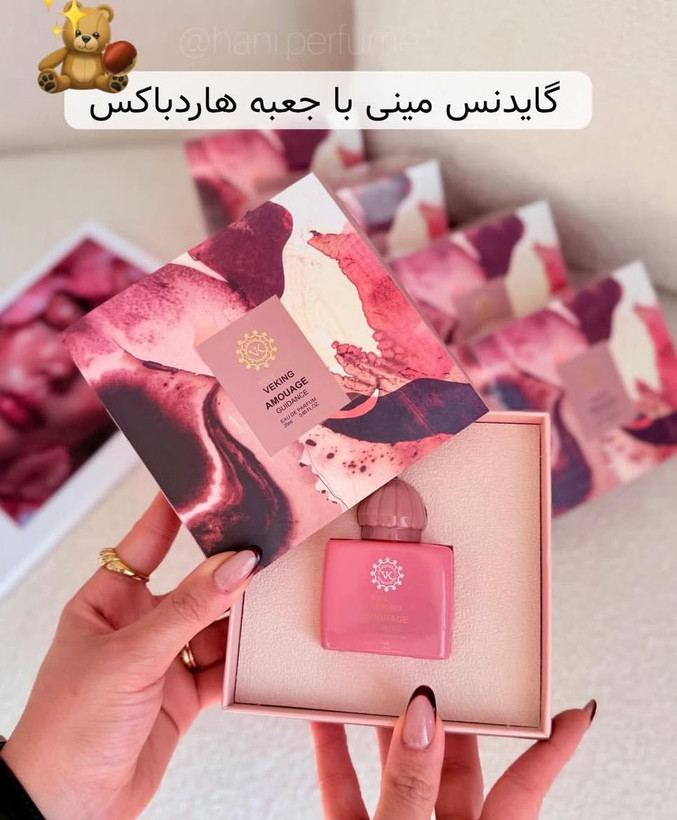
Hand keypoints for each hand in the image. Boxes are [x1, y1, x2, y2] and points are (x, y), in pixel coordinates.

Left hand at [0, 494, 259, 819]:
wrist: (69, 808)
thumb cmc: (68, 725)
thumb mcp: (131, 656)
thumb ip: (189, 610)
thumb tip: (235, 564)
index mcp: (108, 601)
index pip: (147, 541)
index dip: (177, 512)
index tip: (211, 486)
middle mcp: (138, 624)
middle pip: (193, 584)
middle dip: (226, 570)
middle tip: (264, 546)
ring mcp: (162, 660)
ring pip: (214, 625)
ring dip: (240, 619)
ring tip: (271, 600)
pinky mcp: (182, 695)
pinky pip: (222, 668)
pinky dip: (241, 663)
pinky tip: (259, 652)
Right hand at [312, 686, 594, 818]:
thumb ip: (412, 784)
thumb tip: (424, 715)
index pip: (527, 785)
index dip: (554, 747)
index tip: (573, 713)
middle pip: (455, 764)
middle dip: (443, 716)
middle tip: (435, 666)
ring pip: (396, 771)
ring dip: (379, 725)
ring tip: (372, 679)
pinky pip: (345, 792)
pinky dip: (333, 754)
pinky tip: (321, 722)